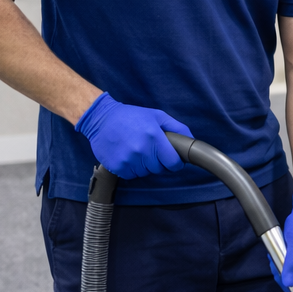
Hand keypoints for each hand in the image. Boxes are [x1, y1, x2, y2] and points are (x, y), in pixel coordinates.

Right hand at [75, 92, 191, 178]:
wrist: (101, 118)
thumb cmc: (131, 116)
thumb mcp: (157, 116)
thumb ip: (177, 128)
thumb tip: (191, 141)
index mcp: (154, 137)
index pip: (173, 163)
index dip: (175, 162)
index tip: (171, 159)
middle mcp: (142, 150)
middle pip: (160, 169)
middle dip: (159, 162)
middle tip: (150, 149)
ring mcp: (129, 160)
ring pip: (146, 173)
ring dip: (144, 165)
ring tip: (137, 150)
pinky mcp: (118, 167)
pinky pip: (132, 175)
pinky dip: (132, 168)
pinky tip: (128, 155)